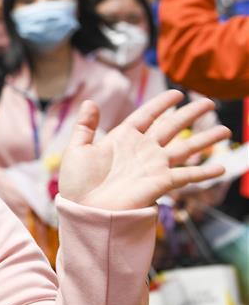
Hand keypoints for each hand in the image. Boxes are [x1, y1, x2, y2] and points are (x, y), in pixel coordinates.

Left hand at [58, 90, 229, 210]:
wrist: (84, 210)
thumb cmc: (77, 183)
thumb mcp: (77, 149)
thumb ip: (85, 126)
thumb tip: (89, 101)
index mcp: (122, 138)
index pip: (147, 115)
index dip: (162, 104)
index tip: (177, 94)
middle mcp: (142, 150)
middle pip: (172, 127)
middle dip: (190, 115)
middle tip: (210, 103)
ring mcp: (153, 166)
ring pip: (185, 148)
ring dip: (205, 140)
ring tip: (226, 130)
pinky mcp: (160, 183)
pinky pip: (186, 176)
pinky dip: (203, 172)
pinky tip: (221, 167)